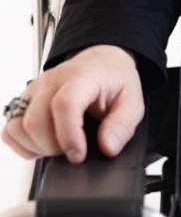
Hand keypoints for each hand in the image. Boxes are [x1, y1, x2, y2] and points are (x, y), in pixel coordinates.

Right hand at [1, 45, 143, 164]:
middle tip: (74, 150)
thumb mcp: (133, 100)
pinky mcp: (24, 101)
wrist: (101, 62)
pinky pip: (10, 130)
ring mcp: (34, 90)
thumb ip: (122, 125)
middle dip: (54, 147)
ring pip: (18, 127)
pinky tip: (44, 143)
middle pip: (35, 122)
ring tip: (59, 145)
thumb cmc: (114, 79)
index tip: (79, 154)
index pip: (64, 105)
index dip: (69, 136)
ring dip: (37, 146)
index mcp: (80, 77)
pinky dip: (23, 144)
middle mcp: (51, 81)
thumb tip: (108, 147)